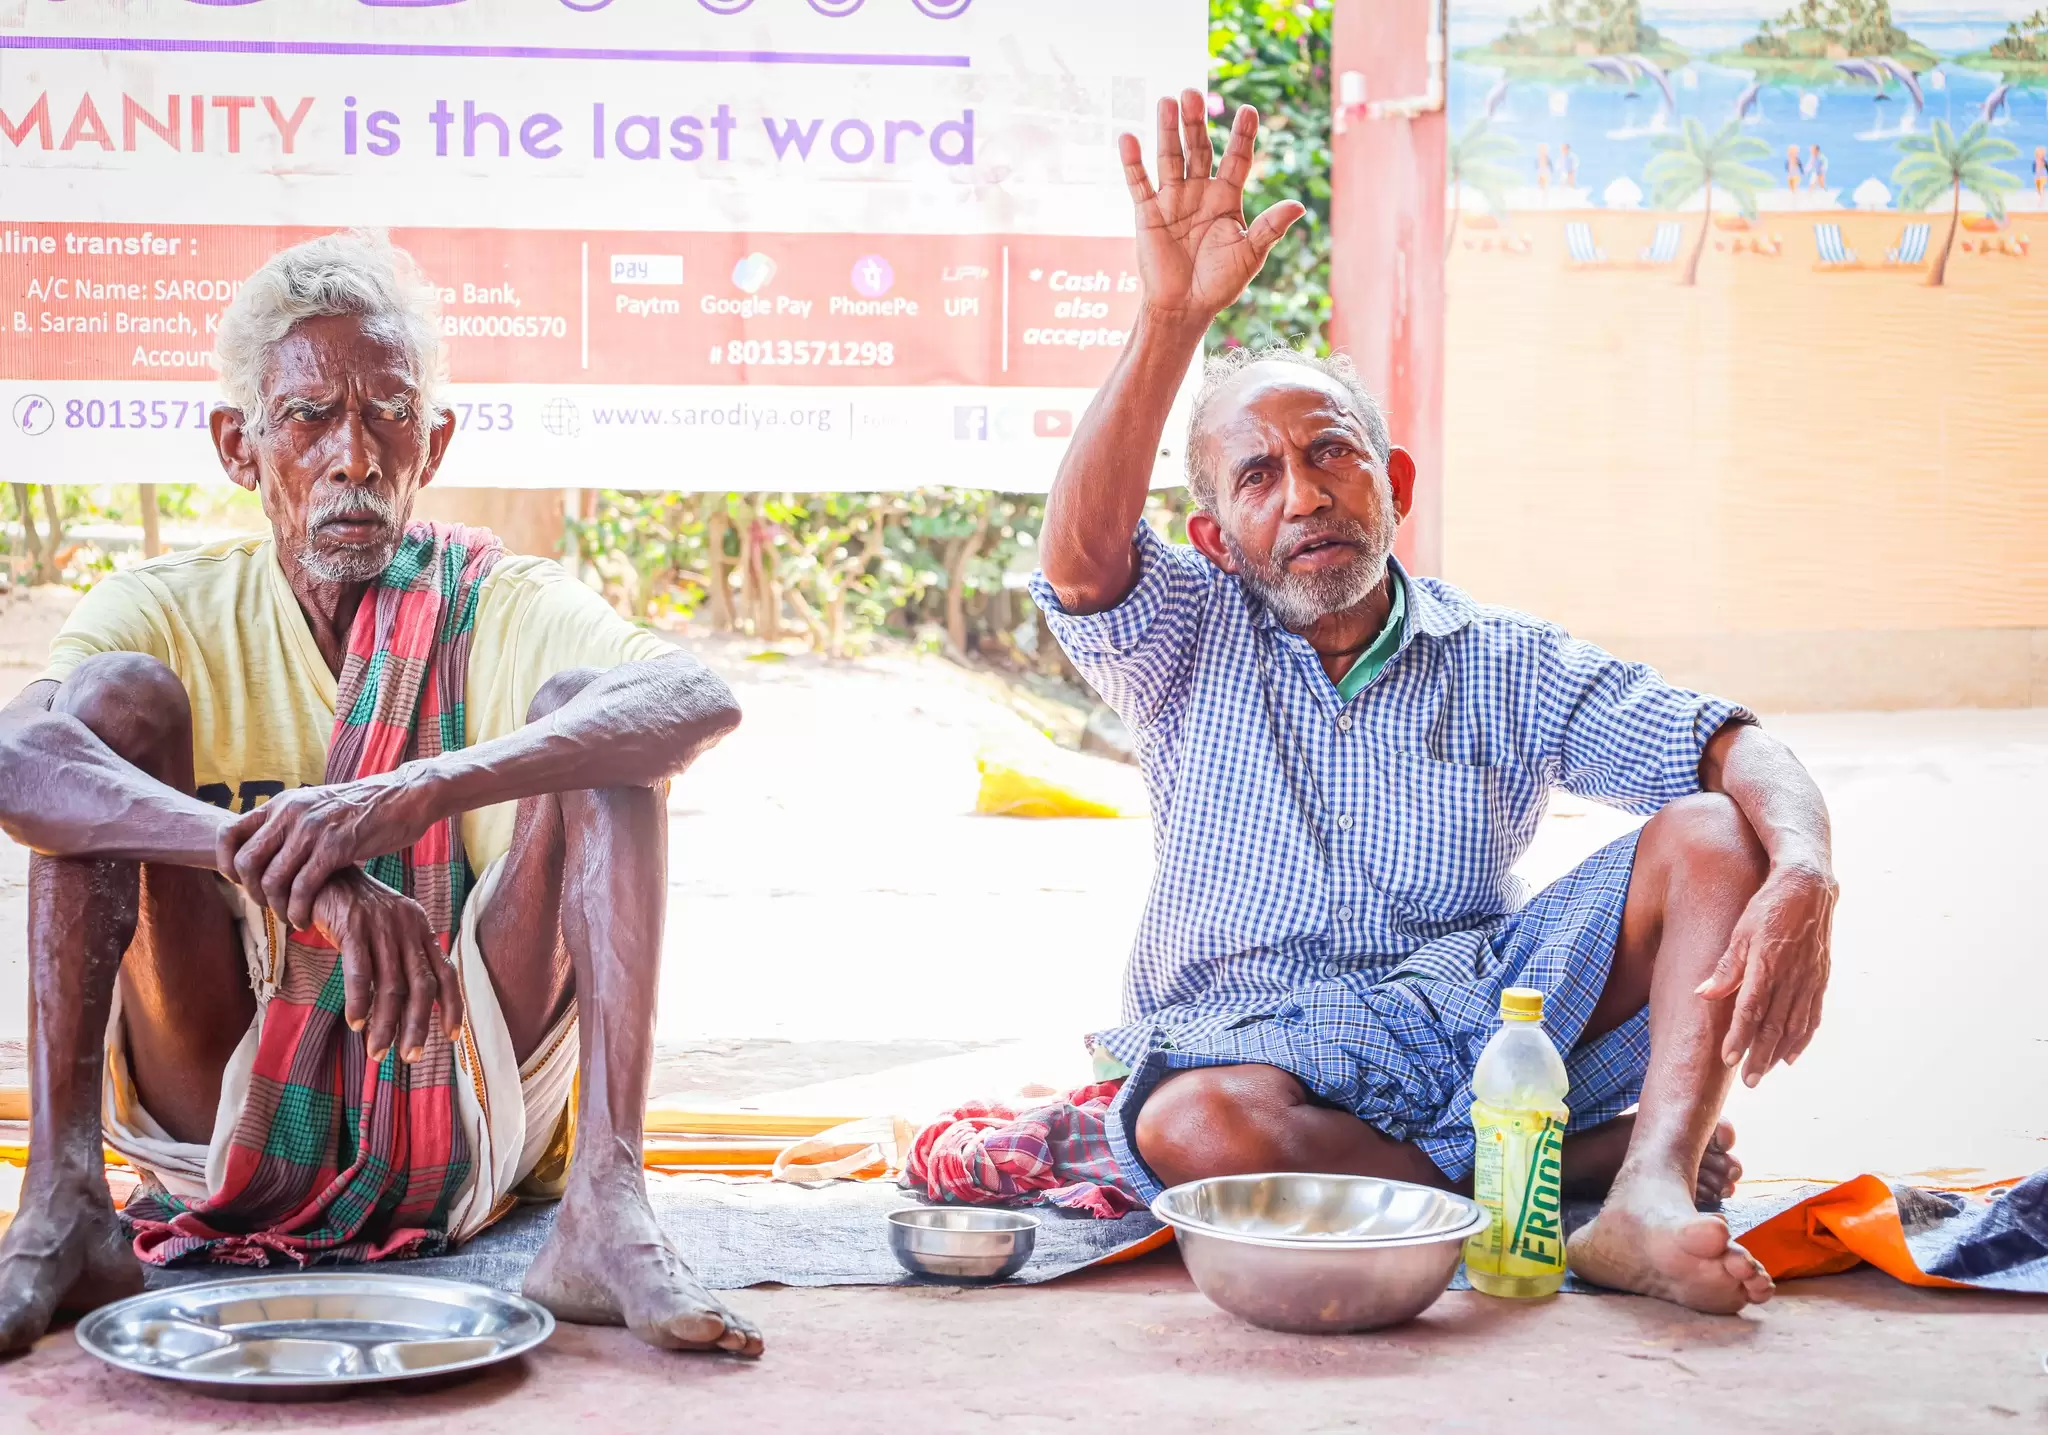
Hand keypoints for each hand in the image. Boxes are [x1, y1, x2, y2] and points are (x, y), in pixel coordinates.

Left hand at [219, 772, 431, 931]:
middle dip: (252, 894)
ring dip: (277, 909)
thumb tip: (269, 850)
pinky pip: (303, 888)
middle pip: (245, 863)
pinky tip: (306, 919)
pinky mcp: (336, 847)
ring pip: (273, 880)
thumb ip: (292, 824)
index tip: (244, 883)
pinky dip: (299, 911)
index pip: (229, 834)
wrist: (406, 796)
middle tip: (269, 907)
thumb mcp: (318, 806)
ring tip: (291, 918)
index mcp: (282, 803)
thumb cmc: (364, 808)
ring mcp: (312, 830)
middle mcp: (291, 813)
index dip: (227, 866)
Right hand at [310, 867, 464, 1063]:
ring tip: (378, 1052)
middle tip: (410, 1057)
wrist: (322, 871)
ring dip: (386, 1024)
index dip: (452, 1006)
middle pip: (422, 985)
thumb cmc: (353, 909)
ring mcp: (382, 926)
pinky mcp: (353, 926)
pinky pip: (361, 972)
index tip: (451, 1037)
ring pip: (392, 985)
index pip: (446, 972)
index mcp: (420, 928)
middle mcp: (408, 927)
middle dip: (418, 1026)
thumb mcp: (387, 928)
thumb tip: (409, 1002)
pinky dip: (360, 1001)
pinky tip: (356, 1023)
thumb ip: (401, 957)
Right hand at [1119, 89, 1304, 326]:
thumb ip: (1270, 228)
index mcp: (1227, 198)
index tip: (1248, 110)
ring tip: (1167, 101)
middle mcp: (1199, 192)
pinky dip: (1132, 162)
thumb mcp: (1250, 255)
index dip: (1243, 135)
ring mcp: (1172, 200)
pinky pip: (1139, 183)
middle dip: (1196, 123)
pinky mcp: (1147, 213)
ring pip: (1170, 158)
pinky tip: (1129, 137)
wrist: (1184, 308)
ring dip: (1167, 131)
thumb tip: (1299, 205)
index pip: (1237, 158)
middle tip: (1193, 93)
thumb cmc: (1219, 284)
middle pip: (1199, 149)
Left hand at [1695, 863, 1836, 1086]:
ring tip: (1764, 1072)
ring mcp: (1809, 980)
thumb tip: (1703, 994)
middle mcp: (1790, 977)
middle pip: (1774, 1025)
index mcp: (1766, 964)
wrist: (1809, 889)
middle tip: (1748, 1080)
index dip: (1739, 1037)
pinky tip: (1792, 1055)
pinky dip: (1802, 1038)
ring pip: (1794, 1025)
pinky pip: (1812, 1016)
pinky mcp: (1820, 979)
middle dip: (1759, 1056)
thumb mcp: (1740, 932)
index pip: (1750, 1010)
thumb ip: (1726, 967)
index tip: (1728, 1059)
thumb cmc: (1767, 907)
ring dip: (1779, 1052)